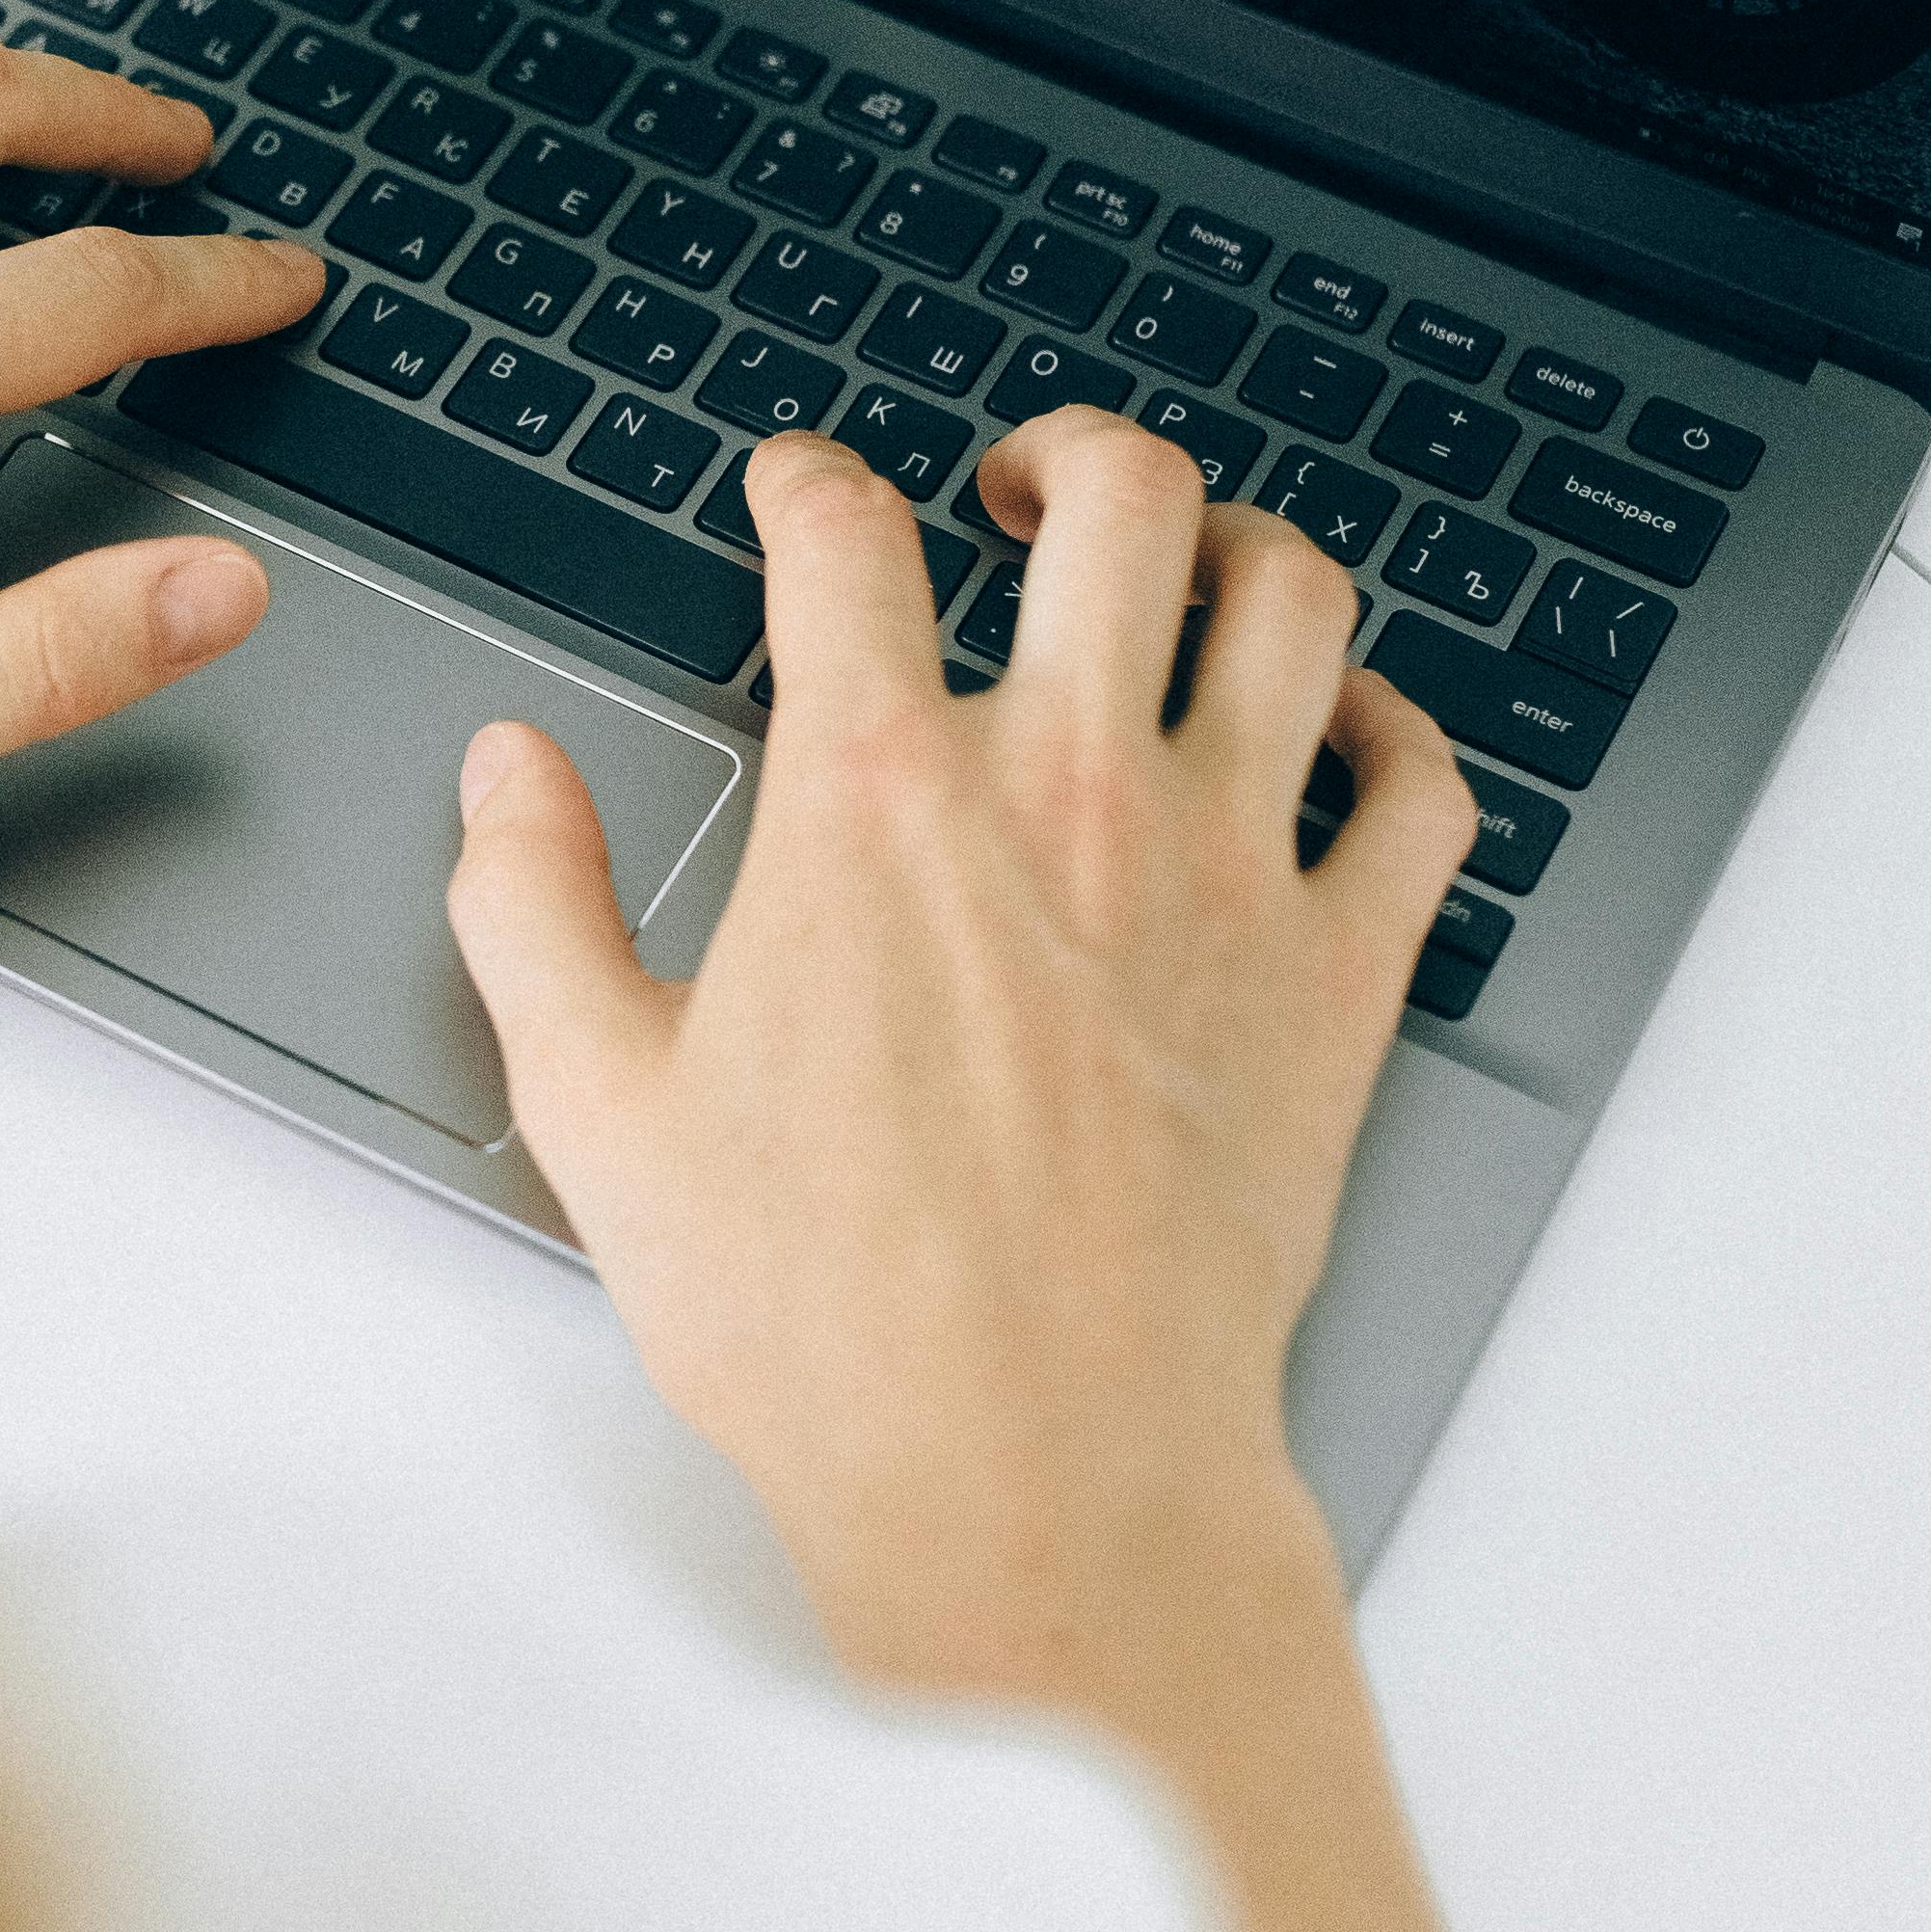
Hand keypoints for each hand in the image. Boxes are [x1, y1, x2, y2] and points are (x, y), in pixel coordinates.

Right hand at [444, 410, 1476, 1712]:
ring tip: (1186, 565)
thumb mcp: (597, 1108)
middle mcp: (1070, 793)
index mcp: (878, 800)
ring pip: (1290, 603)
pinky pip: (1423, 790)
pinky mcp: (1342, 980)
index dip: (805, 483)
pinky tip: (1342, 733)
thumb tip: (507, 774)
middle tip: (1015, 486)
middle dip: (1059, 453)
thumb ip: (530, 905)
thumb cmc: (829, 1322)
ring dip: (1237, 547)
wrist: (1035, 1478)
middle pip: (1118, 503)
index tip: (796, 492)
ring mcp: (1230, 875)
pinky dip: (1393, 729)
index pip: (844, 541)